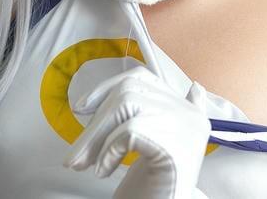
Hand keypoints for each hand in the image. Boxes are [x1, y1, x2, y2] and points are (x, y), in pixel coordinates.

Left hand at [62, 65, 211, 197]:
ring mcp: (186, 129)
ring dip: (95, 136)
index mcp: (187, 113)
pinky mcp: (175, 147)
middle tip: (75, 154)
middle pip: (129, 90)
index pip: (142, 78)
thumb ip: (165, 116)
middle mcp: (190, 116)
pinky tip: (104, 171)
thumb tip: (191, 86)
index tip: (82, 108)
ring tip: (83, 163)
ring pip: (126, 104)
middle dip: (94, 120)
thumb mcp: (156, 147)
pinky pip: (129, 131)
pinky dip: (108, 151)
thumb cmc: (155, 190)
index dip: (107, 87)